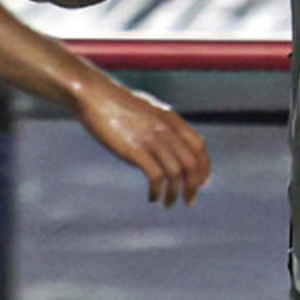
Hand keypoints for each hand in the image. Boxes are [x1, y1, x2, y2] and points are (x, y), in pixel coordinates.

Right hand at [74, 79, 211, 207]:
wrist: (95, 95)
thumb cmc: (118, 103)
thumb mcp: (148, 110)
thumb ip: (162, 124)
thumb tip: (169, 141)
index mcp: (171, 119)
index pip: (199, 146)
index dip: (204, 167)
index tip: (201, 183)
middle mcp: (166, 129)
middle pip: (191, 163)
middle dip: (193, 186)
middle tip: (189, 201)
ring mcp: (151, 139)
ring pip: (176, 174)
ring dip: (175, 193)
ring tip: (168, 204)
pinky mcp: (135, 150)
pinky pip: (156, 177)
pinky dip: (157, 191)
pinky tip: (152, 197)